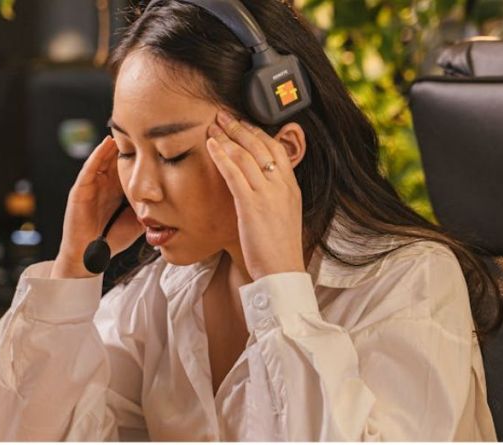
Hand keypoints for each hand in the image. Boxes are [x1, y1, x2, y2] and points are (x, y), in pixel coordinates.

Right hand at [52, 135, 143, 278]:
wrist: (90, 257)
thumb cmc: (113, 239)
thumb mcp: (138, 220)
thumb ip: (149, 208)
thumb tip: (172, 200)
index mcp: (117, 189)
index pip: (130, 164)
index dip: (141, 152)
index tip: (156, 138)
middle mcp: (104, 183)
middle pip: (116, 156)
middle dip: (128, 141)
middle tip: (142, 123)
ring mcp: (91, 185)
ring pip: (103, 158)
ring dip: (113, 142)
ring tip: (125, 126)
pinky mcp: (79, 191)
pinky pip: (89, 169)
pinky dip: (97, 156)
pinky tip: (106, 144)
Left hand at [206, 110, 304, 280]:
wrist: (282, 270)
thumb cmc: (279, 249)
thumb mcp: (284, 216)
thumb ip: (275, 196)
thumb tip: (262, 187)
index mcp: (291, 187)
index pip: (276, 149)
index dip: (257, 132)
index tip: (242, 124)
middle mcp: (282, 186)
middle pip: (261, 146)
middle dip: (240, 127)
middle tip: (223, 116)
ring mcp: (268, 194)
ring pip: (246, 155)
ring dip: (227, 137)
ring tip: (213, 126)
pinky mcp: (252, 205)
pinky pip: (234, 173)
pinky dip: (221, 156)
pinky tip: (211, 146)